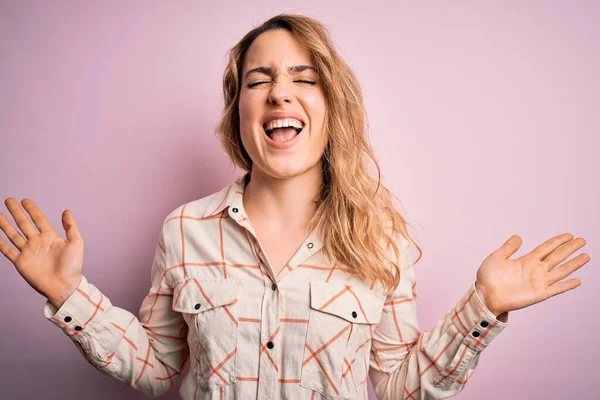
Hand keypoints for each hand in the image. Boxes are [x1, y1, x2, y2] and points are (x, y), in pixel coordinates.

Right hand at [0, 198, 84, 308]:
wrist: (64, 285)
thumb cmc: (73, 266)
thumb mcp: (76, 243)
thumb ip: (70, 227)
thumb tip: (66, 210)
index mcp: (50, 237)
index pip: (39, 219)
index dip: (32, 210)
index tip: (25, 200)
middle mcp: (37, 242)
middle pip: (24, 224)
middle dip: (16, 212)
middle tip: (9, 200)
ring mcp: (28, 252)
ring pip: (13, 234)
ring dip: (5, 224)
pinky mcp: (21, 262)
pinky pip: (8, 250)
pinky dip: (1, 243)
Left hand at [475, 233, 589, 316]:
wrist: (485, 296)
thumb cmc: (487, 278)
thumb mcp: (496, 257)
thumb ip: (508, 247)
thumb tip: (518, 237)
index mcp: (526, 260)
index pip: (546, 248)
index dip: (557, 241)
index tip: (569, 235)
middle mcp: (535, 270)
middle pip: (557, 256)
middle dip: (570, 249)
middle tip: (582, 240)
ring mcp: (538, 282)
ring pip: (561, 270)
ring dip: (574, 264)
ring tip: (586, 256)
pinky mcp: (539, 294)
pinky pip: (557, 288)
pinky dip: (567, 285)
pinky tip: (578, 281)